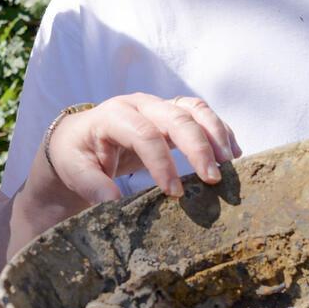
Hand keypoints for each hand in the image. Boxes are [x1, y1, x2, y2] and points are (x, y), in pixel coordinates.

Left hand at [46, 93, 240, 203]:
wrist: (80, 138)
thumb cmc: (77, 155)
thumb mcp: (75, 170)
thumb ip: (92, 185)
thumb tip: (112, 203)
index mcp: (112, 115)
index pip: (144, 134)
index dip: (162, 163)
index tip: (174, 194)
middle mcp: (139, 104)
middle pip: (176, 117)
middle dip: (199, 147)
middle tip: (213, 179)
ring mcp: (158, 106)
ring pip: (194, 109)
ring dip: (216, 134)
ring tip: (230, 163)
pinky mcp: (172, 114)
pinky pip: (201, 114)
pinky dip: (220, 130)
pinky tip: (233, 154)